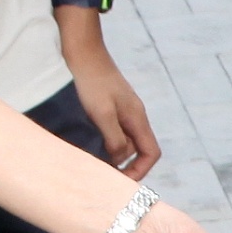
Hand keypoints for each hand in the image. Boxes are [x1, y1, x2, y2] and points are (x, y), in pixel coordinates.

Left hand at [67, 43, 160, 177]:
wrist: (80, 50)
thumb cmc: (90, 80)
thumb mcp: (101, 113)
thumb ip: (114, 138)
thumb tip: (119, 160)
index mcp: (137, 118)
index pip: (151, 153)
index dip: (139, 171)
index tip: (119, 182)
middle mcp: (132, 115)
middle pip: (136, 150)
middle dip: (121, 165)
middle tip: (98, 174)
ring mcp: (120, 110)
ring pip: (121, 141)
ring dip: (108, 153)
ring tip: (88, 159)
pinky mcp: (107, 105)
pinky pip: (110, 130)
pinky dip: (100, 140)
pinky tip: (83, 142)